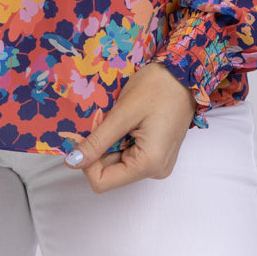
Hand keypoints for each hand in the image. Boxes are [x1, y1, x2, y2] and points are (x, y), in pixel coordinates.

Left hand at [57, 63, 197, 192]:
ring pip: (117, 162)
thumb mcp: (123, 113)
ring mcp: (157, 163)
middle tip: (102, 117)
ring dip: (109, 141)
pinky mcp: (157, 153)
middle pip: (110, 172)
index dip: (87, 159)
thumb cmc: (158, 87)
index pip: (101, 182)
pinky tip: (125, 120)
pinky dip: (120, 139)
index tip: (90, 131)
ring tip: (116, 116)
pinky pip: (129, 154)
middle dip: (99, 146)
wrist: (184, 73)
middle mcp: (155, 170)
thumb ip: (98, 140)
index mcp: (148, 164)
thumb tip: (73, 161)